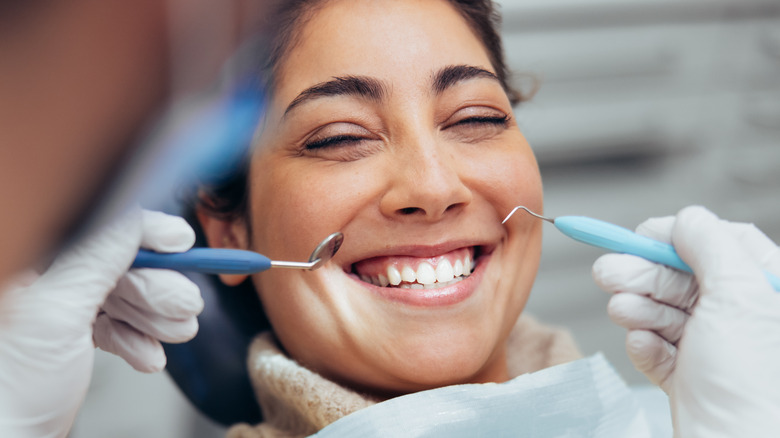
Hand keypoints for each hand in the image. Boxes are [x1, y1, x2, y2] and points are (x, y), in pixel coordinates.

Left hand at [0, 208, 202, 437]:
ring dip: (155, 318)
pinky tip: (147, 355)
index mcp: (29, 258)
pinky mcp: (69, 340)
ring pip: (122, 298)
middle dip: (157, 289)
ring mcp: (56, 311)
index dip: (144, 232)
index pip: (97, 227)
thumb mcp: (58, 312)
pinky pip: (115, 326)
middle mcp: (42, 280)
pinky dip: (137, 341)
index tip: (181, 241)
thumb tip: (139, 218)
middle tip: (186, 304)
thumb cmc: (7, 395)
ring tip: (176, 334)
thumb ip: (99, 257)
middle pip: (117, 265)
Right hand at [592, 205, 779, 436]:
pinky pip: (660, 348)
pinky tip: (642, 345)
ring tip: (622, 310)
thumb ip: (711, 246)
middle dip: (644, 273)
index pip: (725, 243)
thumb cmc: (753, 388)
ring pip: (668, 312)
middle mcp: (748, 319)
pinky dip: (645, 344)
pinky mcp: (692, 378)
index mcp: (771, 292)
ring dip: (640, 307)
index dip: (680, 236)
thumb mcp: (738, 297)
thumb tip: (688, 218)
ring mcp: (718, 350)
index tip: (642, 234)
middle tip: (607, 271)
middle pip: (686, 277)